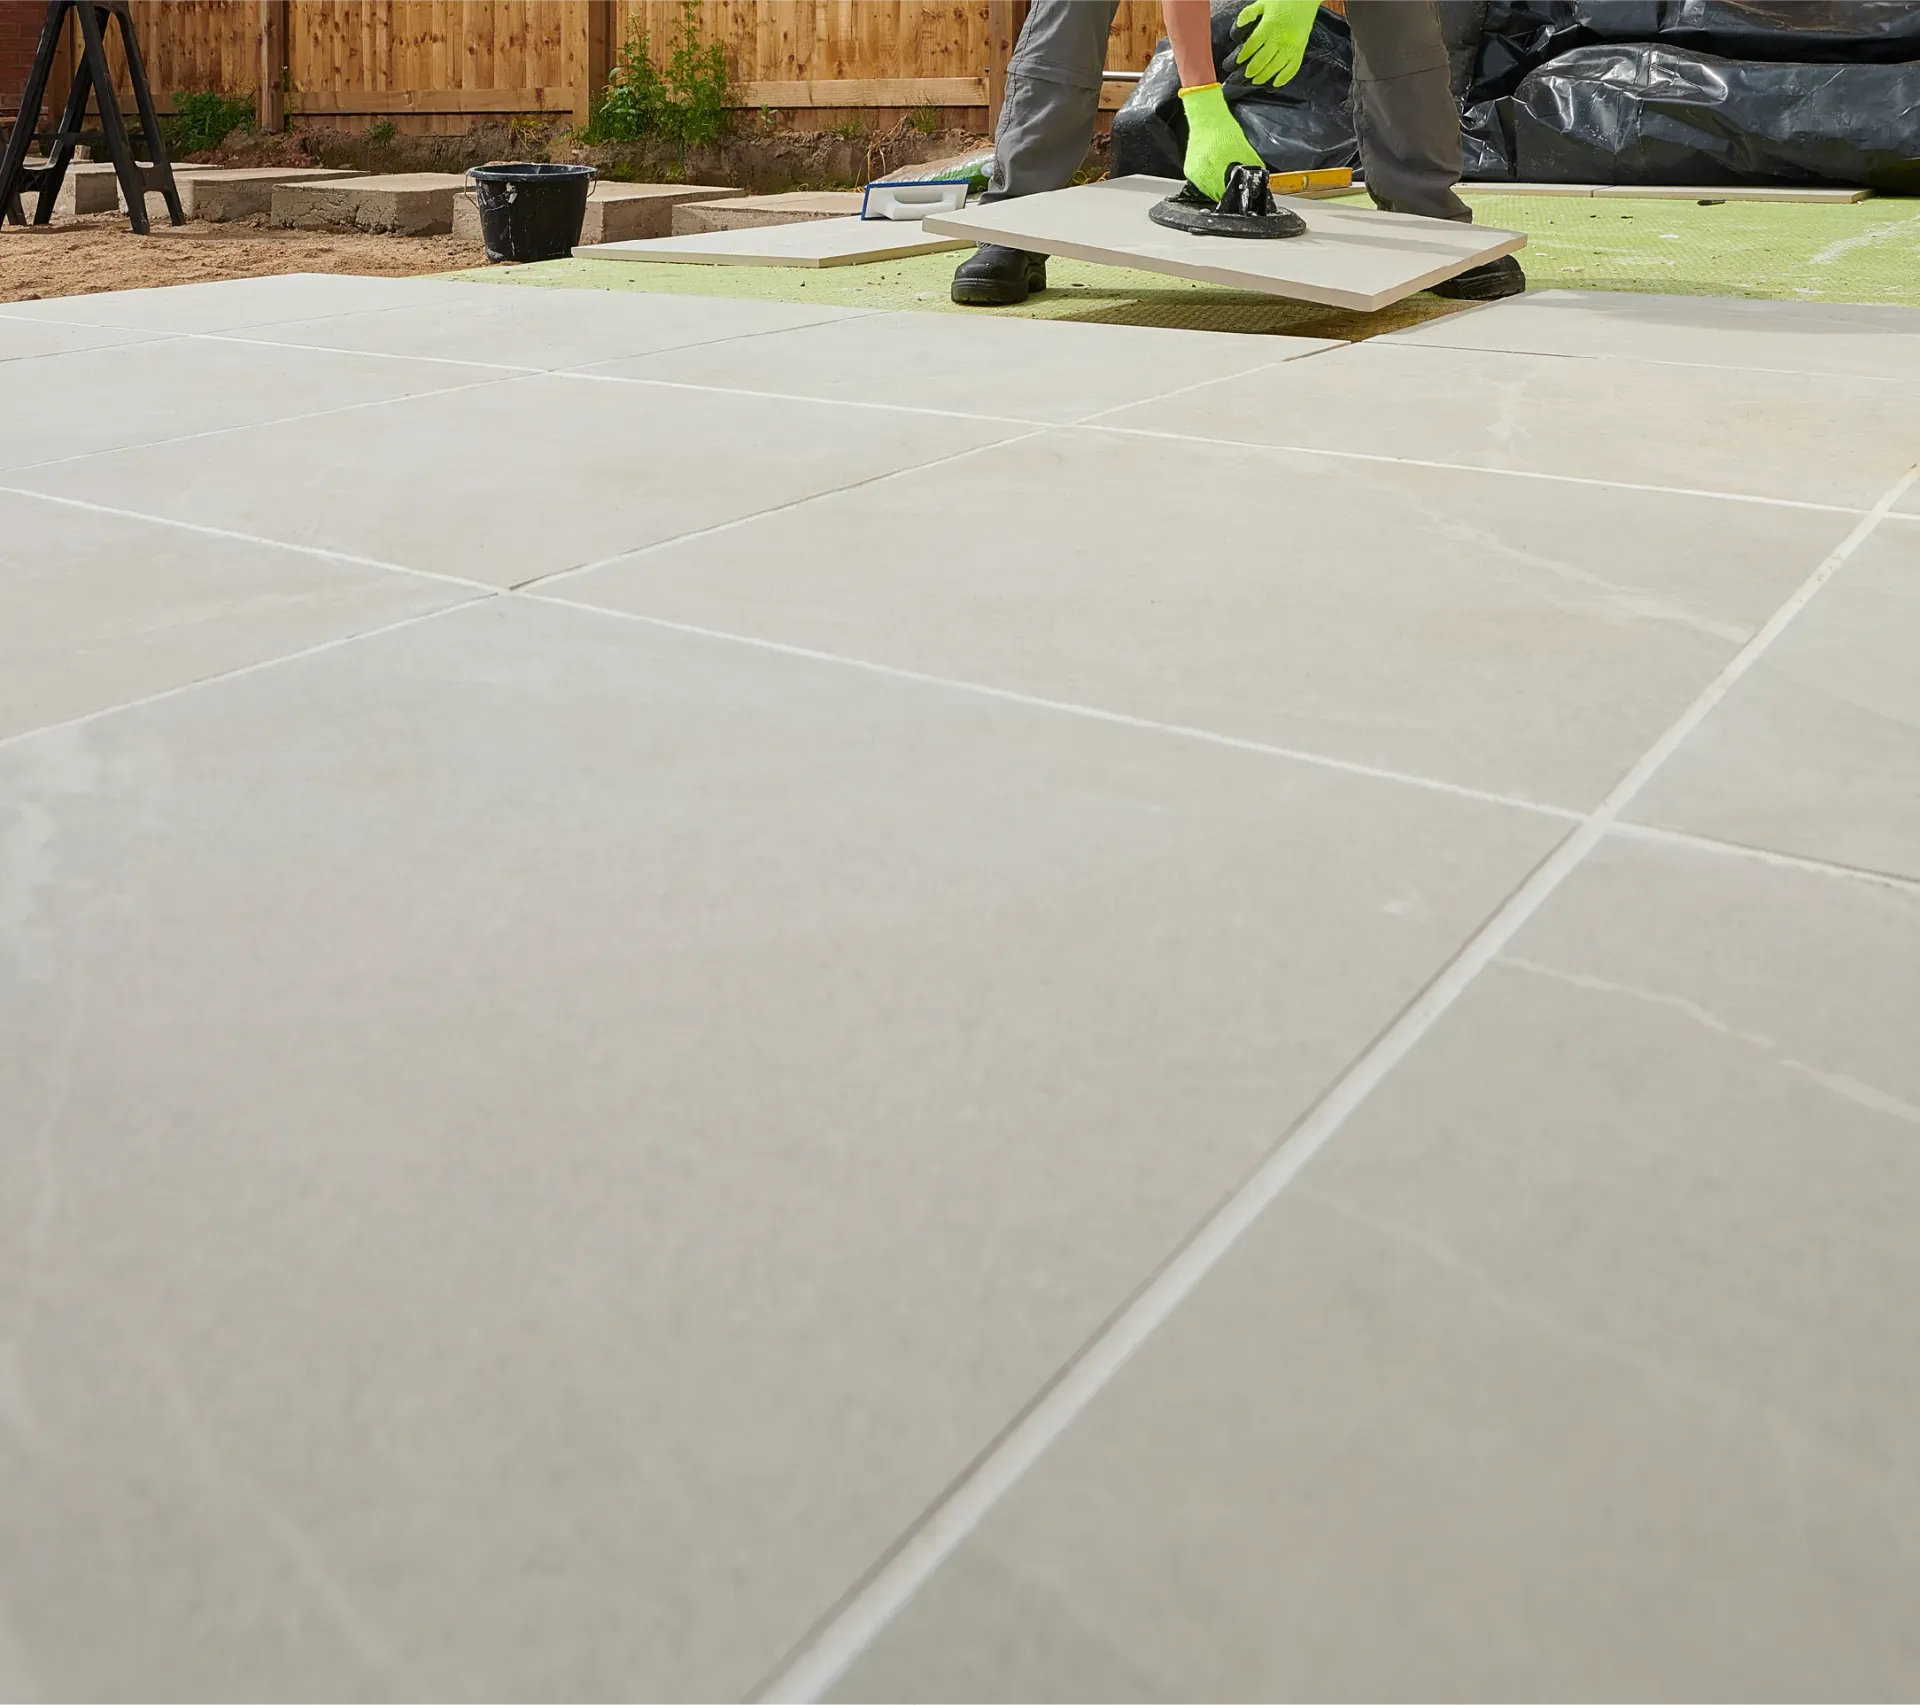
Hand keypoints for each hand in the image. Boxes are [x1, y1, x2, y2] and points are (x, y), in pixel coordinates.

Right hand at [1177, 83, 1264, 202]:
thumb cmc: (1226, 132)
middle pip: (1216, 196)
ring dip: (1216, 185)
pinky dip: (1207, 178)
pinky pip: (1200, 182)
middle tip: (1231, 178)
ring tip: (1221, 171)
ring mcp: (1194, 176)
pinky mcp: (1189, 172)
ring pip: (1208, 190)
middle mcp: (1203, 178)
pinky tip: (1213, 167)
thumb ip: (1252, 169)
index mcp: (1218, 174)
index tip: (1239, 189)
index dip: (1235, 193)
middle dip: (1225, 189)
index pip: (1227, 196)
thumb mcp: (1246, 151)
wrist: (1208, 119)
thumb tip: (1258, 181)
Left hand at [1233, 0, 1318, 87]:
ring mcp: (1291, 46)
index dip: (1243, 56)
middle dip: (1251, 70)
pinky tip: (1275, 84)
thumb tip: (1237, 27)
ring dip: (1264, 76)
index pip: (1252, 45)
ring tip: (1255, 81)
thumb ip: (1249, 14)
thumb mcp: (1263, 3)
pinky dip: (1284, 78)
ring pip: (1275, 67)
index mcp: (1269, 26)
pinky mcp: (1300, 50)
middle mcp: (1279, 38)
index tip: (1235, 63)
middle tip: (1243, 76)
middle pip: (1262, 60)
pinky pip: (1292, 68)